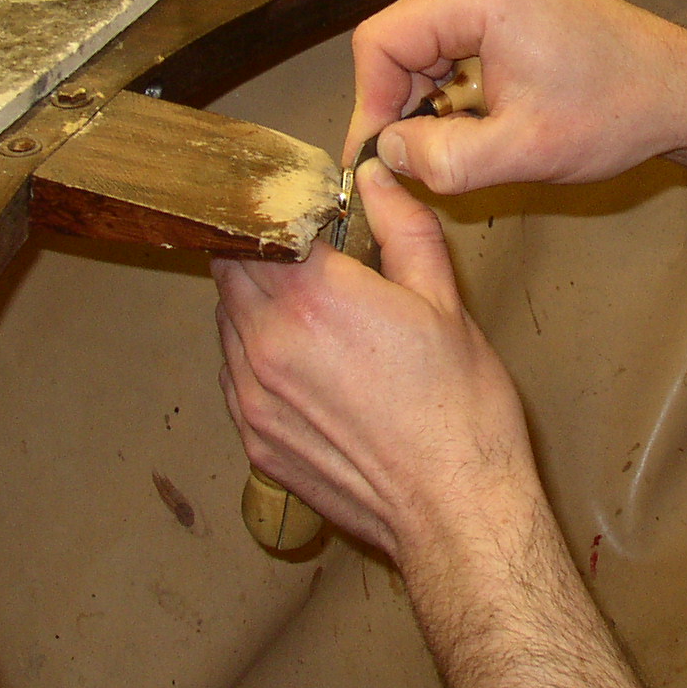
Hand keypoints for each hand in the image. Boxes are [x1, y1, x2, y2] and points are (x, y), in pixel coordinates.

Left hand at [215, 161, 541, 562]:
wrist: (455, 509)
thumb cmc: (460, 408)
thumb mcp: (444, 300)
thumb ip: (401, 227)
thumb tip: (374, 177)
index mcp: (315, 296)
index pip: (259, 225)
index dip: (277, 208)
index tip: (299, 204)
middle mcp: (268, 342)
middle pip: (230, 268)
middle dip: (260, 249)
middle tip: (300, 248)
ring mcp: (253, 396)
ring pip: (226, 323)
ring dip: (253, 302)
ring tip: (305, 308)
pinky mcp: (254, 439)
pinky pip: (233, 376)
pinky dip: (254, 355)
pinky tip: (301, 361)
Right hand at [345, 0, 686, 193]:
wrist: (681, 90)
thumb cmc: (617, 113)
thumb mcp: (522, 153)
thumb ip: (442, 160)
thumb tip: (385, 153)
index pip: (381, 43)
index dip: (370, 107)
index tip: (377, 158)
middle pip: (399, 38)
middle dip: (405, 103)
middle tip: (424, 158)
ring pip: (422, 40)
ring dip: (431, 96)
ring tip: (466, 139)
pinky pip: (449, 33)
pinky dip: (454, 80)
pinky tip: (484, 114)